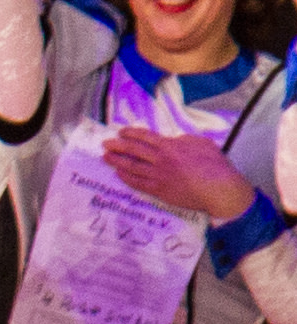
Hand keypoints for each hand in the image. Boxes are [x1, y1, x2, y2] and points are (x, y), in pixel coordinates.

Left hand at [105, 127, 257, 222]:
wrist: (219, 189)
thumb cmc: (216, 166)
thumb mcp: (202, 144)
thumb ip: (185, 140)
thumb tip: (174, 140)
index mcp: (171, 146)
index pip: (146, 137)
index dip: (131, 133)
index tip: (121, 132)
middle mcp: (161, 160)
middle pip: (134, 150)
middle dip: (117, 145)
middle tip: (105, 144)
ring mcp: (158, 176)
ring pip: (132, 167)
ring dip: (117, 161)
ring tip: (106, 157)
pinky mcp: (160, 191)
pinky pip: (138, 184)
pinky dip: (127, 178)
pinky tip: (119, 174)